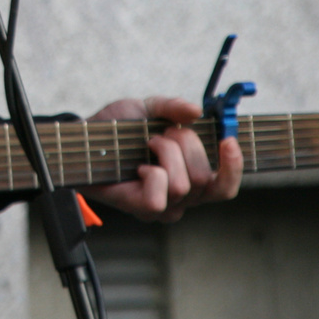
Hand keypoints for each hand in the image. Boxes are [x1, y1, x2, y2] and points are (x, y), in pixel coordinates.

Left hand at [80, 96, 241, 222]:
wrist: (85, 138)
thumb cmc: (118, 128)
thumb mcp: (148, 108)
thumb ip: (173, 107)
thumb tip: (196, 111)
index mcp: (192, 177)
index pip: (225, 186)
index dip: (234, 166)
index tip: (228, 140)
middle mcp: (182, 197)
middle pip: (203, 177)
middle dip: (184, 144)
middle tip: (161, 133)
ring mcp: (163, 207)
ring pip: (182, 184)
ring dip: (163, 153)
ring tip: (146, 145)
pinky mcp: (142, 210)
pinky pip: (158, 198)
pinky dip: (150, 175)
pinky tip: (137, 167)